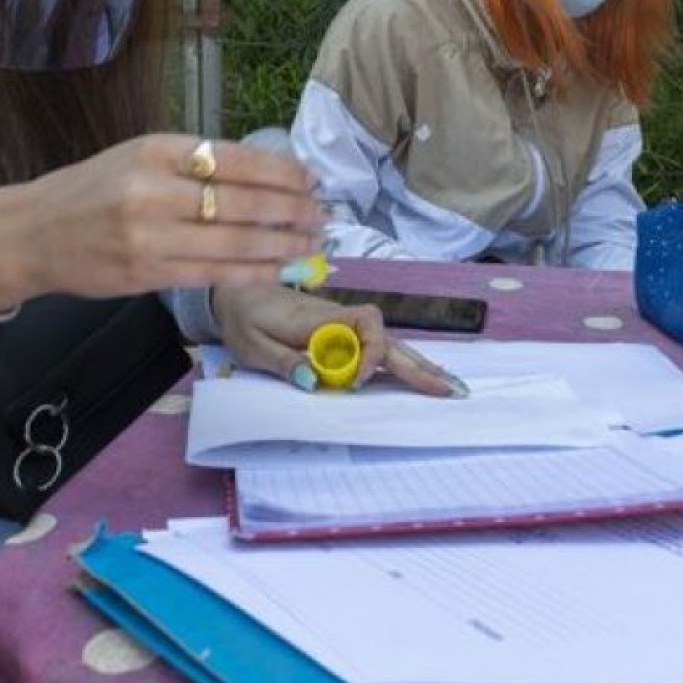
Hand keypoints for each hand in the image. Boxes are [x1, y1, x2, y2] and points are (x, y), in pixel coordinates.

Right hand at [0, 135, 324, 309]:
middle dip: (291, 211)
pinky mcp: (148, 273)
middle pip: (241, 202)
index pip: (234, 158)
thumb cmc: (91, 191)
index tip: (310, 179)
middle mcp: (153, 190)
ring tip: (312, 245)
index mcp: (154, 150)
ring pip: (233, 243)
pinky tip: (278, 268)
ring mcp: (150, 236)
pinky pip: (213, 274)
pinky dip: (252, 272)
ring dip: (281, 246)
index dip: (281, 172)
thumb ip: (193, 163)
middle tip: (322, 215)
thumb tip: (266, 175)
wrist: (31, 233)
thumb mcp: (138, 156)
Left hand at [210, 285, 464, 397]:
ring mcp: (344, 327)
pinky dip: (401, 363)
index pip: (365, 327)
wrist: (235, 292)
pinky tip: (419, 376)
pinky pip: (377, 349)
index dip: (370, 355)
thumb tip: (313, 379)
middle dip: (417, 364)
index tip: (356, 382)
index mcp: (319, 319)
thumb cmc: (244, 318)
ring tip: (447, 387)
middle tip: (447, 390)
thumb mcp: (252, 344)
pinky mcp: (342, 335)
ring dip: (417, 364)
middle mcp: (339, 320)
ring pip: (388, 344)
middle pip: (388, 338)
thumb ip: (283, 361)